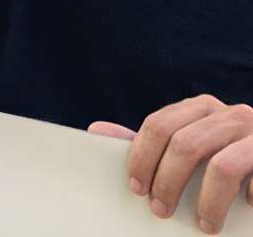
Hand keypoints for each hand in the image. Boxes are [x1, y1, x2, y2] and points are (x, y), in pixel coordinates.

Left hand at [89, 95, 252, 233]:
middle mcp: (229, 114)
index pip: (159, 125)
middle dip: (168, 182)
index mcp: (200, 108)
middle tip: (161, 211)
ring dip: (207, 203)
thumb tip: (96, 130)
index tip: (136, 189)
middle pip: (184, 145)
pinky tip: (246, 209)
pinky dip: (248, 199)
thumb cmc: (227, 157)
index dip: (142, 158)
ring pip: (221, 167)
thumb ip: (150, 142)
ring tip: (204, 225)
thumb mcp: (188, 147)